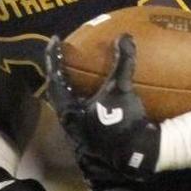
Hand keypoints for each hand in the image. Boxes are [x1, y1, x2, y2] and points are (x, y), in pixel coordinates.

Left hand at [45, 33, 160, 178]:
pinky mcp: (91, 133)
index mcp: (69, 110)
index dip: (54, 57)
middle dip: (58, 71)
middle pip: (57, 90)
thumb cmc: (123, 123)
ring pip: (68, 101)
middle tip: (62, 54)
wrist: (137, 154)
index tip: (55, 40)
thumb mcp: (121, 89)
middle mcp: (69, 120)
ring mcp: (79, 129)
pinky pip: (82, 107)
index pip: (55, 78)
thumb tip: (124, 36)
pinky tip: (95, 88)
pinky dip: (84, 93)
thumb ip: (123, 62)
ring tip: (75, 68)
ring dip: (71, 84)